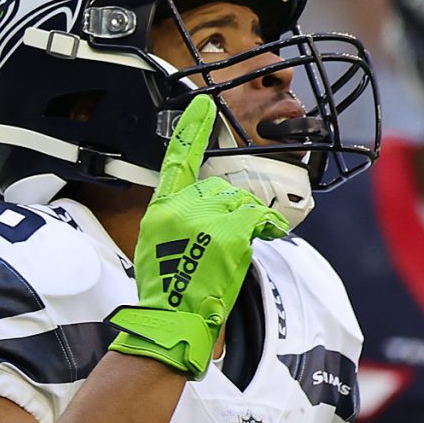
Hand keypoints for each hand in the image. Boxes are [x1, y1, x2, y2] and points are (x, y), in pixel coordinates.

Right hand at [107, 95, 292, 376]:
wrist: (175, 318)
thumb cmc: (167, 290)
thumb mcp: (155, 247)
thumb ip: (175, 220)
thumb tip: (201, 212)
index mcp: (160, 210)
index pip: (176, 161)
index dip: (191, 130)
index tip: (203, 104)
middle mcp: (181, 208)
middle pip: (219, 187)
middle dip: (227, 209)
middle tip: (221, 243)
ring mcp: (206, 218)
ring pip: (241, 202)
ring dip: (245, 221)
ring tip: (235, 250)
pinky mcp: (230, 232)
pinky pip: (258, 217)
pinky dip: (267, 227)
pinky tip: (268, 235)